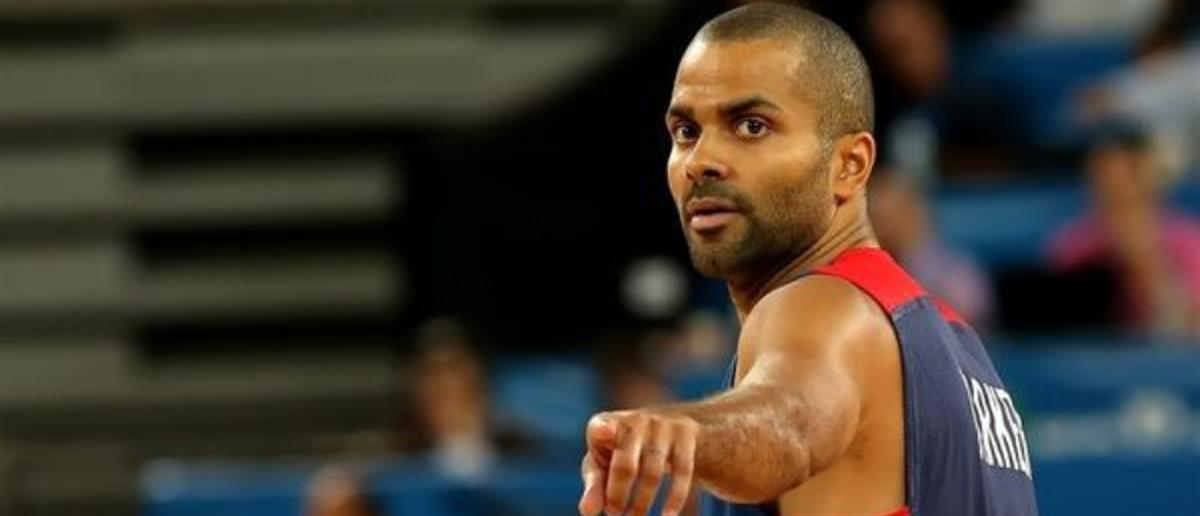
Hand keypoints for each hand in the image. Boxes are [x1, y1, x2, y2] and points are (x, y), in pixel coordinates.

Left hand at [578, 409, 698, 515]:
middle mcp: (634, 420)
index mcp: (605, 424)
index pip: (600, 428)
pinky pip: (683, 470)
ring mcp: (662, 425)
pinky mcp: (686, 433)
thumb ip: (594, 487)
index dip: (603, 431)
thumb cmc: (622, 452)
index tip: (605, 433)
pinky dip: (675, 497)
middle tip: (614, 515)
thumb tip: (587, 511)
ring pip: (653, 471)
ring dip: (642, 501)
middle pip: (625, 464)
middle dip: (618, 495)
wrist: (666, 427)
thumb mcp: (604, 465)